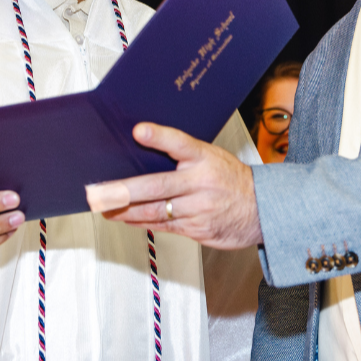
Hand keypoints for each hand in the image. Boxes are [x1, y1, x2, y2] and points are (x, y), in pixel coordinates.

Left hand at [88, 123, 262, 249]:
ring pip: (155, 210)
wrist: (261, 209)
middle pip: (157, 185)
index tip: (139, 130)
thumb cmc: (230, 178)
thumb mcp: (211, 156)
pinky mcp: (197, 229)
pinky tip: (126, 219)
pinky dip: (142, 222)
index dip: (159, 136)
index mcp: (205, 158)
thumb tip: (144, 146)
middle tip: (98, 192)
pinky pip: (164, 226)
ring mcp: (199, 208)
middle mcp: (201, 182)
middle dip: (124, 190)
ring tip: (104, 208)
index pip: (180, 143)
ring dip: (125, 211)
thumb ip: (182, 154)